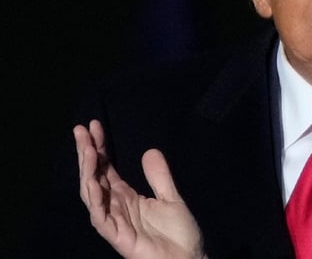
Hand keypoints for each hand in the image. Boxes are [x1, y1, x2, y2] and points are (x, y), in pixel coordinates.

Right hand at [74, 120, 207, 258]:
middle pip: (95, 176)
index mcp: (126, 197)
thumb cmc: (179, 235)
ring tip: (86, 149)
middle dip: (87, 153)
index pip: (106, 168)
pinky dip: (94, 198)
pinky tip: (93, 181)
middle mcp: (115, 207)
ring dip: (88, 171)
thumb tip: (150, 150)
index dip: (99, 148)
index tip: (94, 126)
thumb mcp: (171, 198)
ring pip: (92, 193)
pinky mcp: (116, 235)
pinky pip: (100, 216)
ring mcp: (114, 221)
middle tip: (81, 129)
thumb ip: (159, 177)